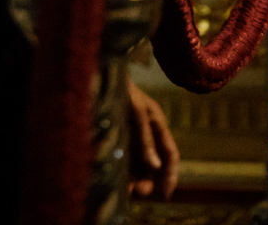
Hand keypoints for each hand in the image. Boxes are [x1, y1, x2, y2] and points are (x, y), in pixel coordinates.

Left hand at [126, 79, 180, 199]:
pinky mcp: (114, 134)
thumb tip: (155, 166)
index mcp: (156, 122)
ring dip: (133, 177)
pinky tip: (115, 179)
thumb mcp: (136, 111)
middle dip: (148, 180)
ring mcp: (129, 133)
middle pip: (153, 163)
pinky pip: (122, 158)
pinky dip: (121, 170)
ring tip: (125, 191)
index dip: (170, 174)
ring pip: (137, 163)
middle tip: (139, 192)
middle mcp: (145, 130)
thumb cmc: (120, 87)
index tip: (166, 194)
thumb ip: (145, 138)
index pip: (170, 153)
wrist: (97, 73)